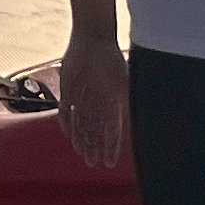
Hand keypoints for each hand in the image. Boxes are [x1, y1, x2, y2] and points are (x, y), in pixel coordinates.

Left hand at [59, 30, 130, 170]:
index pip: (112, 131)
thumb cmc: (112, 61)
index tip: (110, 163)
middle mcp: (96, 103)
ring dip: (82, 140)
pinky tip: (69, 136)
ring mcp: (81, 98)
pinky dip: (67, 124)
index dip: (111, 147)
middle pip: (95, 132)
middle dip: (95, 148)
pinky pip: (65, 112)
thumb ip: (130, 105)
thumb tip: (139, 124)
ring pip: (81, 125)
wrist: (93, 40)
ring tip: (83, 155)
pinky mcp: (67, 91)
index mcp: (112, 103)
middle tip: (93, 163)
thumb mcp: (125, 85)